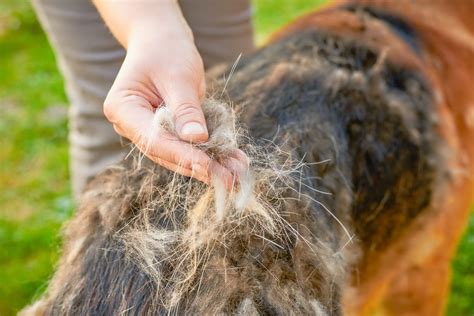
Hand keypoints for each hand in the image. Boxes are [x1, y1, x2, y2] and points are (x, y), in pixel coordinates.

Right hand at [94, 0, 235, 185]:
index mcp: (122, 108)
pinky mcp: (166, 133)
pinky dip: (211, 153)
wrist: (163, 40)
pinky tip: (234, 161)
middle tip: (230, 180)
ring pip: (179, 155)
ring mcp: (148, 131)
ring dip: (210, 164)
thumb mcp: (179, 76)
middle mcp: (131, 125)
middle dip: (200, 167)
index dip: (183, 155)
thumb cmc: (167, 50)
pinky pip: (188, 146)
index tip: (209, 168)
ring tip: (237, 173)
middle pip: (166, 153)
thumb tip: (197, 139)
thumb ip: (186, 109)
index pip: (153, 140)